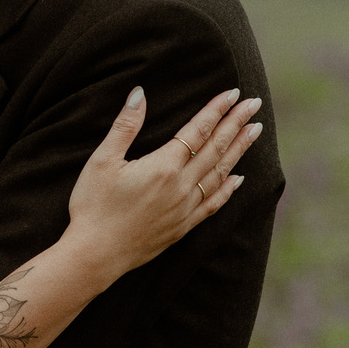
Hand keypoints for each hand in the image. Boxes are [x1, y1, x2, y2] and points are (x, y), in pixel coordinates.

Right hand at [60, 86, 262, 284]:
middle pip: (216, 148)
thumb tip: (139, 93)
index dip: (216, 110)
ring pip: (220, 174)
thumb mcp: (103, 160)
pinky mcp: (182, 227)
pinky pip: (212, 204)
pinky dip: (228, 189)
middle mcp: (181, 186)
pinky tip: (239, 178)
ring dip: (238, 150)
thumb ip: (125, 125)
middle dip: (236, 123)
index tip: (233, 93)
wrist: (94, 254)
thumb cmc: (93, 205)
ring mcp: (185, 208)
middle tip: (254, 104)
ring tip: (255, 131)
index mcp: (163, 166)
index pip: (198, 130)